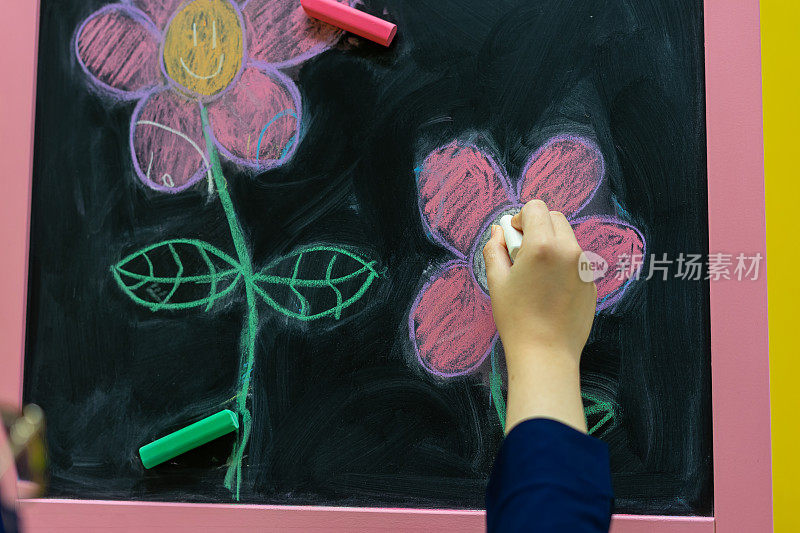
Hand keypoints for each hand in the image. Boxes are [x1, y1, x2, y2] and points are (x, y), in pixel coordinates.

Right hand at [482, 199, 596, 432]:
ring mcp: (584, 266)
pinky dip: (563, 263)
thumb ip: (495, 250)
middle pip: (555, 218)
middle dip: (538, 226)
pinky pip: (576, 260)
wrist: (546, 353)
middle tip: (523, 253)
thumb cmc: (517, 318)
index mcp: (543, 245)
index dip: (520, 218)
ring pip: (568, 238)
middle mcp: (568, 250)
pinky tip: (550, 290)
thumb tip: (497, 232)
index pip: (536, 207)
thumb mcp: (497, 281)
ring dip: (551, 243)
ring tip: (537, 274)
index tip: (513, 238)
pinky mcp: (592, 282)